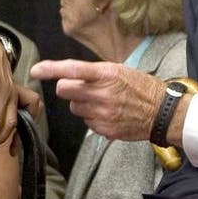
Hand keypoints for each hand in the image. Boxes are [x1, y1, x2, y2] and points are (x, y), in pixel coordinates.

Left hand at [31, 59, 165, 141]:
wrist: (161, 112)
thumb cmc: (140, 87)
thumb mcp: (119, 70)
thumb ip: (93, 73)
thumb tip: (67, 75)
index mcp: (106, 74)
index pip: (72, 69)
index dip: (50, 69)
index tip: (35, 70)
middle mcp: (102, 93)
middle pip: (64, 90)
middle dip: (67, 88)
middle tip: (79, 88)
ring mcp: (102, 113)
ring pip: (73, 107)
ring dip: (81, 104)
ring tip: (101, 102)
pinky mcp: (104, 129)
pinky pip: (86, 122)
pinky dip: (92, 118)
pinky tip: (108, 114)